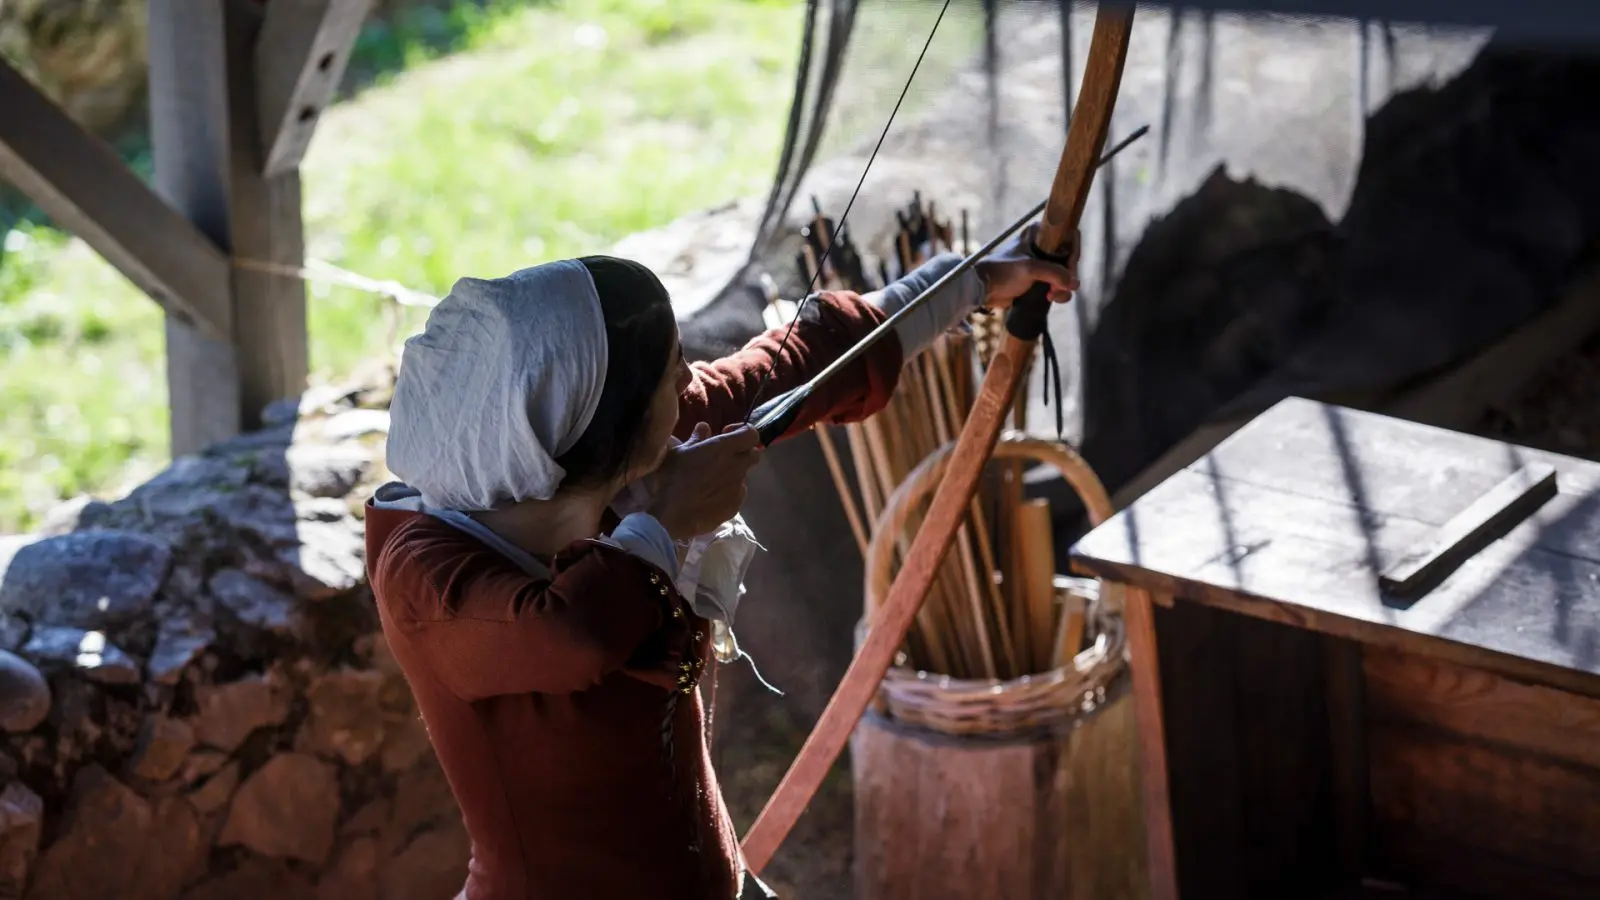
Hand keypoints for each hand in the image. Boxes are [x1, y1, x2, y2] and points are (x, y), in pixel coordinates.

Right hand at [646, 423, 762, 538]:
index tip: (726, 434)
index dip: (742, 432)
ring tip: (711, 481)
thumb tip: (704, 427)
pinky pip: (737, 494)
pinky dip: (728, 492)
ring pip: (743, 475)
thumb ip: (696, 438)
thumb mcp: (678, 452)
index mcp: (724, 448)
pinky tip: (711, 497)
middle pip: (754, 454)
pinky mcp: (735, 506)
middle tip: (723, 457)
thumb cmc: (673, 478)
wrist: (674, 514)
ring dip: (732, 474)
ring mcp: (738, 487)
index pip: (751, 434)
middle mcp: (736, 466)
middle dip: (743, 453)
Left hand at [974, 223, 1079, 309]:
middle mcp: (1044, 246)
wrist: (984, 289)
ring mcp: (1043, 264)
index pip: (1069, 236)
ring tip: (1052, 296)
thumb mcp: (1029, 269)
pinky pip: (1059, 285)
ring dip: (1064, 288)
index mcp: (1039, 233)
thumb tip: (1072, 283)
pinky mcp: (1040, 279)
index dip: (1073, 253)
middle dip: (1068, 276)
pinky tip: (1050, 298)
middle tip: (1059, 287)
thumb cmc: (1003, 272)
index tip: (1069, 268)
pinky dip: (1059, 293)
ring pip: (1067, 274)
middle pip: (1070, 258)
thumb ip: (1054, 273)